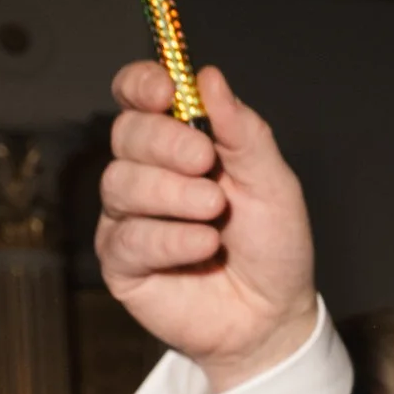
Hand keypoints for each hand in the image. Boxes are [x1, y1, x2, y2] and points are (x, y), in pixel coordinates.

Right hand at [97, 59, 319, 388]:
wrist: (273, 316)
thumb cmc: (272, 246)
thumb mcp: (272, 183)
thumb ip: (243, 132)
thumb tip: (209, 76)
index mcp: (180, 143)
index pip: (137, 97)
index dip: (141, 85)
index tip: (165, 90)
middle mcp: (148, 173)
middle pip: (126, 134)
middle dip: (165, 143)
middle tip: (206, 163)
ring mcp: (129, 217)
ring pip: (120, 183)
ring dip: (172, 194)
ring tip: (215, 212)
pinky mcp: (122, 262)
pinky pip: (128, 237)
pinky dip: (169, 239)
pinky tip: (204, 246)